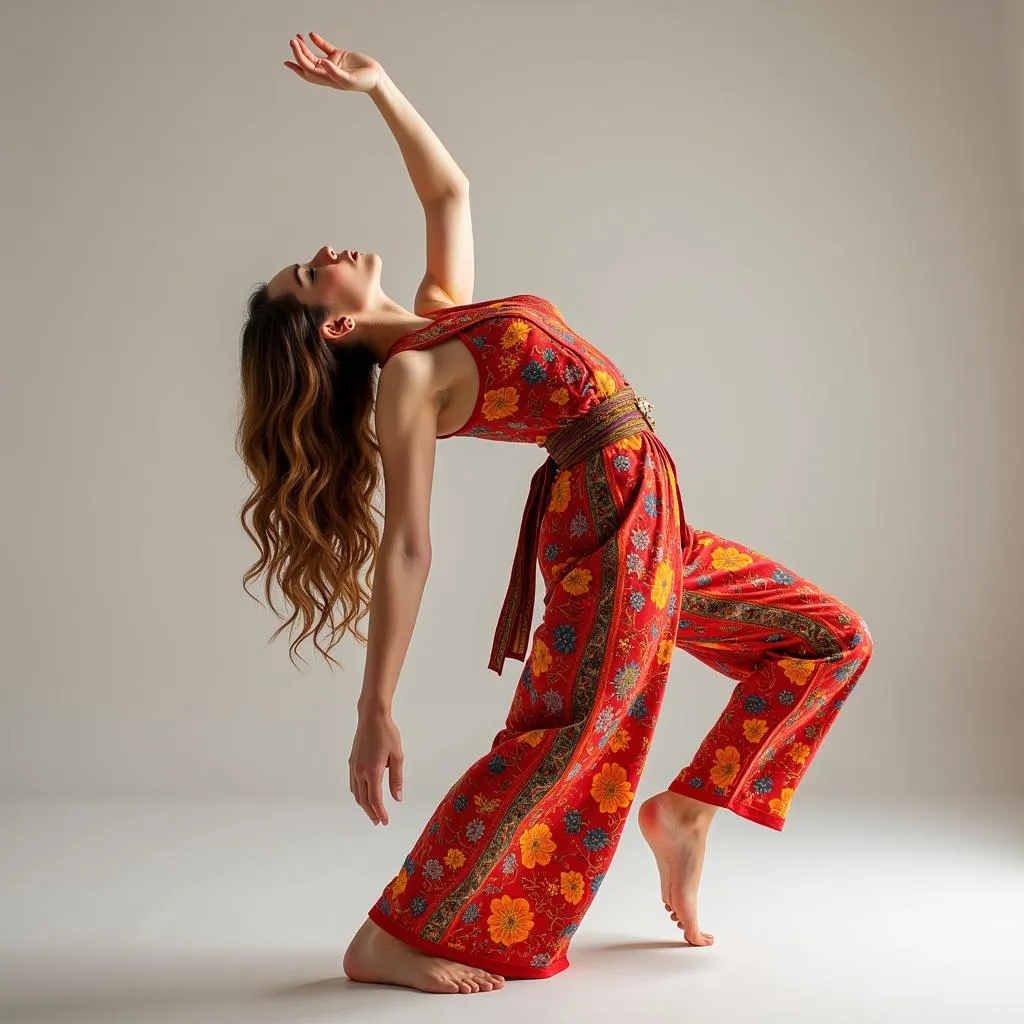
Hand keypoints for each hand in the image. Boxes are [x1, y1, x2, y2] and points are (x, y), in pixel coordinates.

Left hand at [284, 32, 383, 93]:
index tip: (287, 61)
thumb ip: (335, 73)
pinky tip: (311, 35)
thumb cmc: (363, 82)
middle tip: (292, 42)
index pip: (308, 72)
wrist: (376, 77)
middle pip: (308, 62)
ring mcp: (332, 63)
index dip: (297, 66)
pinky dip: (317, 41)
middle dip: (298, 53)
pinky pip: (325, 47)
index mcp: (327, 79)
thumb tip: (323, 64)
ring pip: (313, 55)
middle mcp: (327, 71)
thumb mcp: (348, 80)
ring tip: (297, 38)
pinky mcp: (339, 55)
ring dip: (304, 47)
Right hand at [348, 707, 403, 824]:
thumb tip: (397, 797)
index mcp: (373, 771)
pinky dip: (358, 794)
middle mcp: (360, 771)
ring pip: (357, 793)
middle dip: (372, 813)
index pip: (375, 799)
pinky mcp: (352, 762)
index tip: (385, 821)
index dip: (380, 813)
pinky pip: (353, 784)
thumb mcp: (398, 756)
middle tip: (379, 821)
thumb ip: (396, 779)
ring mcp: (354, 767)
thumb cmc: (387, 733)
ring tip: (373, 812)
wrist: (372, 717)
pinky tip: (364, 795)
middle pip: (364, 800)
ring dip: (364, 805)